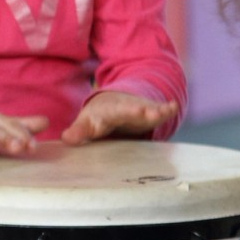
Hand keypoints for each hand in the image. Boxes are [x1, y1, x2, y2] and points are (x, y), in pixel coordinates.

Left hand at [61, 92, 178, 144]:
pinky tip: (173, 106)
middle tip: (150, 113)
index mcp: (106, 111)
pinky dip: (167, 109)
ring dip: (156, 111)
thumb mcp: (87, 123)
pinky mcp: (153, 113)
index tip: (120, 118)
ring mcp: (141, 109)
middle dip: (140, 111)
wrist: (116, 100)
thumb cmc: (100, 116)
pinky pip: (161, 112)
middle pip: (131, 109)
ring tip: (166, 110)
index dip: (115, 117)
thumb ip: (79, 131)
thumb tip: (66, 139)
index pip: (108, 114)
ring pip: (148, 110)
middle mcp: (124, 108)